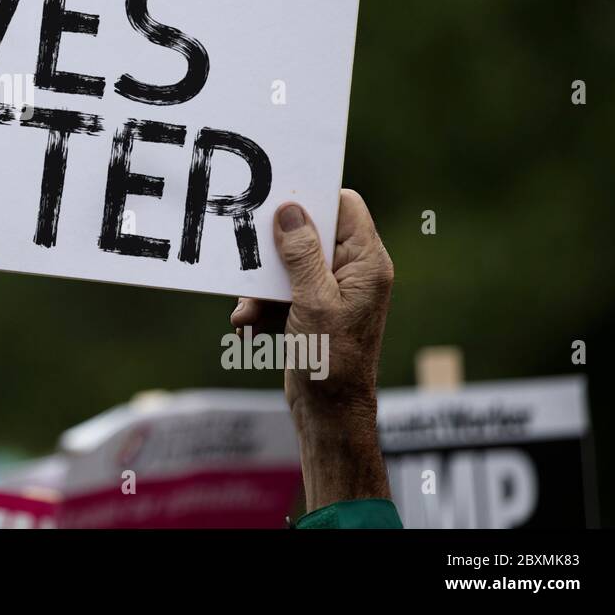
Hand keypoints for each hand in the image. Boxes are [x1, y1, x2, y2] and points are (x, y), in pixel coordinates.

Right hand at [230, 190, 394, 509]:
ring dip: (261, 287)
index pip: (345, 206)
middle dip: (274, 252)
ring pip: (288, 264)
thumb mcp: (313, 301)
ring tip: (247, 310)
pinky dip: (262, 306)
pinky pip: (282, 291)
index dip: (312, 199)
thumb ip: (301, 254)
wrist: (328, 416)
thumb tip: (290, 209)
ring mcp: (332, 291)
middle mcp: (354, 272)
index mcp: (367, 264)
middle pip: (309, 234)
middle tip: (250, 256)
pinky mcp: (312, 309)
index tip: (276, 200)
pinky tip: (249, 326)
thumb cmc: (331, 362)